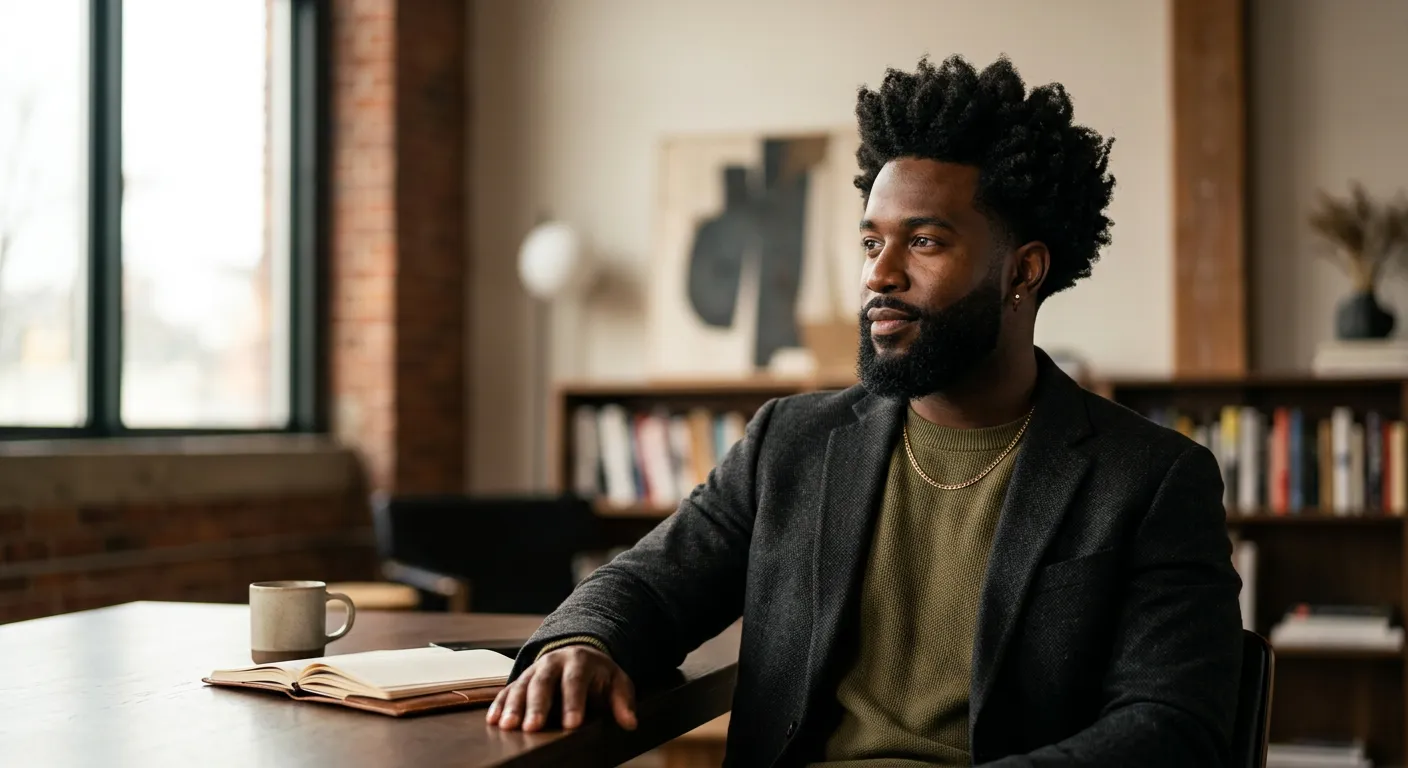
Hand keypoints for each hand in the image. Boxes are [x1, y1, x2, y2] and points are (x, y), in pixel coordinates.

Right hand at [486, 644, 636, 731]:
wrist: (580, 654)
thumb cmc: (599, 675)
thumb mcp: (617, 682)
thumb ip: (623, 701)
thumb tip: (629, 722)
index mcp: (579, 661)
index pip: (576, 681)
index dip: (574, 702)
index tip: (573, 724)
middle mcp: (553, 662)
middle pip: (543, 683)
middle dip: (537, 706)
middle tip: (532, 727)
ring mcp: (535, 670)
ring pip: (521, 686)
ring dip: (513, 706)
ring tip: (508, 726)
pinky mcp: (522, 680)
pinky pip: (508, 691)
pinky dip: (499, 705)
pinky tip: (494, 721)